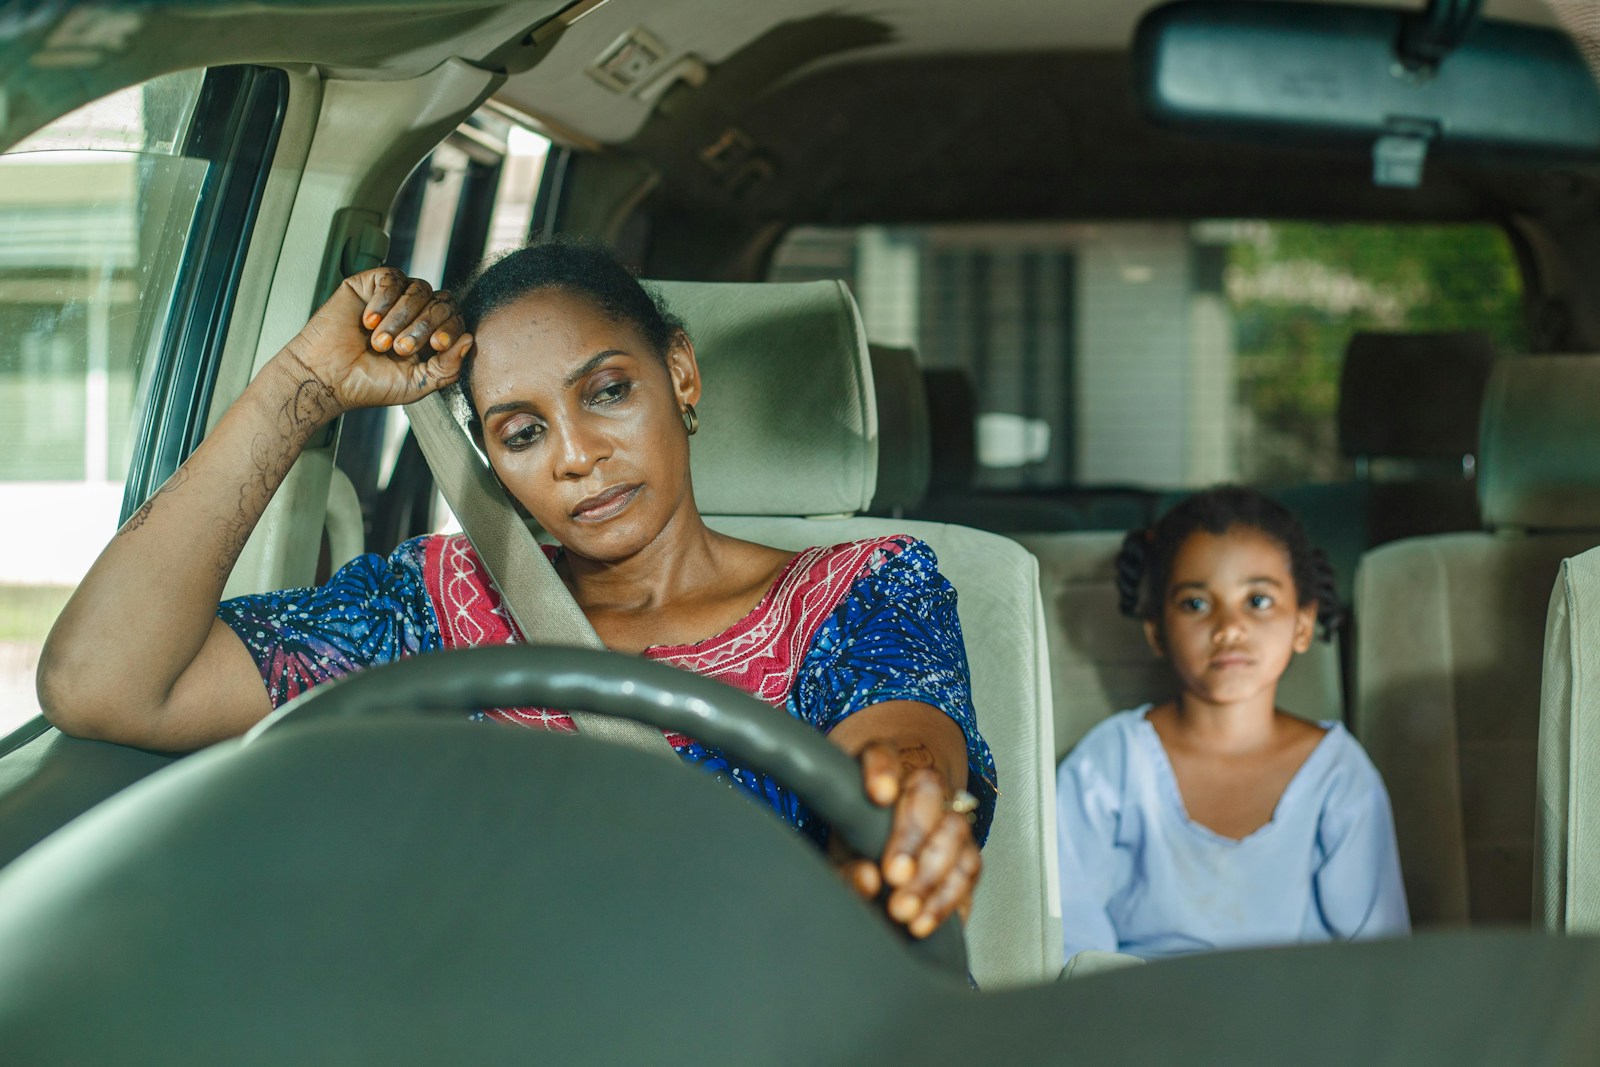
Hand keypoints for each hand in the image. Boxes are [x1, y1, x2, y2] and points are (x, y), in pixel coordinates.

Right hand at [278, 266, 472, 417]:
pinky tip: (368, 321)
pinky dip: (384, 300)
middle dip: (422, 327)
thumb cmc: (369, 384)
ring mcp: (394, 297)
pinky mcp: (370, 284)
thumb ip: (448, 368)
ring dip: (401, 317)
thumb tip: (469, 339)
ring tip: (379, 342)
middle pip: (441, 302)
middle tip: (400, 349)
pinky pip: (392, 278)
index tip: (437, 346)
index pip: (456, 319)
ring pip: (419, 289)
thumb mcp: (417, 383)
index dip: (451, 329)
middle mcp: (416, 312)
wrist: (327, 378)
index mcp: (430, 335)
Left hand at [838, 742, 982, 938]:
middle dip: (913, 837)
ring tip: (904, 910)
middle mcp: (921, 785)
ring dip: (931, 875)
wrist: (891, 842)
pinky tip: (924, 920)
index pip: (881, 754)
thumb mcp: (842, 852)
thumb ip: (846, 867)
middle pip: (928, 792)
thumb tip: (867, 881)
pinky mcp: (968, 851)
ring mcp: (949, 814)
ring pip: (955, 831)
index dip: (882, 770)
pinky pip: (969, 870)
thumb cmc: (860, 838)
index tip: (878, 794)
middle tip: (894, 875)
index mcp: (881, 770)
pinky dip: (948, 899)